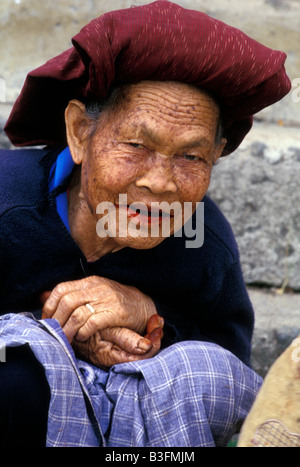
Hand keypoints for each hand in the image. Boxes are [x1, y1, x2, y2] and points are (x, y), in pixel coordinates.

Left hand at [41, 276, 162, 365]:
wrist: (144, 305)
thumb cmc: (116, 301)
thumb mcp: (94, 292)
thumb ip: (71, 294)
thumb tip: (42, 297)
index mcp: (89, 282)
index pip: (61, 289)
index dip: (49, 306)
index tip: (46, 320)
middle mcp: (96, 288)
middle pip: (66, 301)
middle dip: (56, 320)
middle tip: (53, 333)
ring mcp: (106, 299)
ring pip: (77, 314)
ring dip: (67, 330)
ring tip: (65, 339)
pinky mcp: (115, 312)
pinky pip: (92, 323)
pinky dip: (83, 332)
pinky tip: (82, 337)